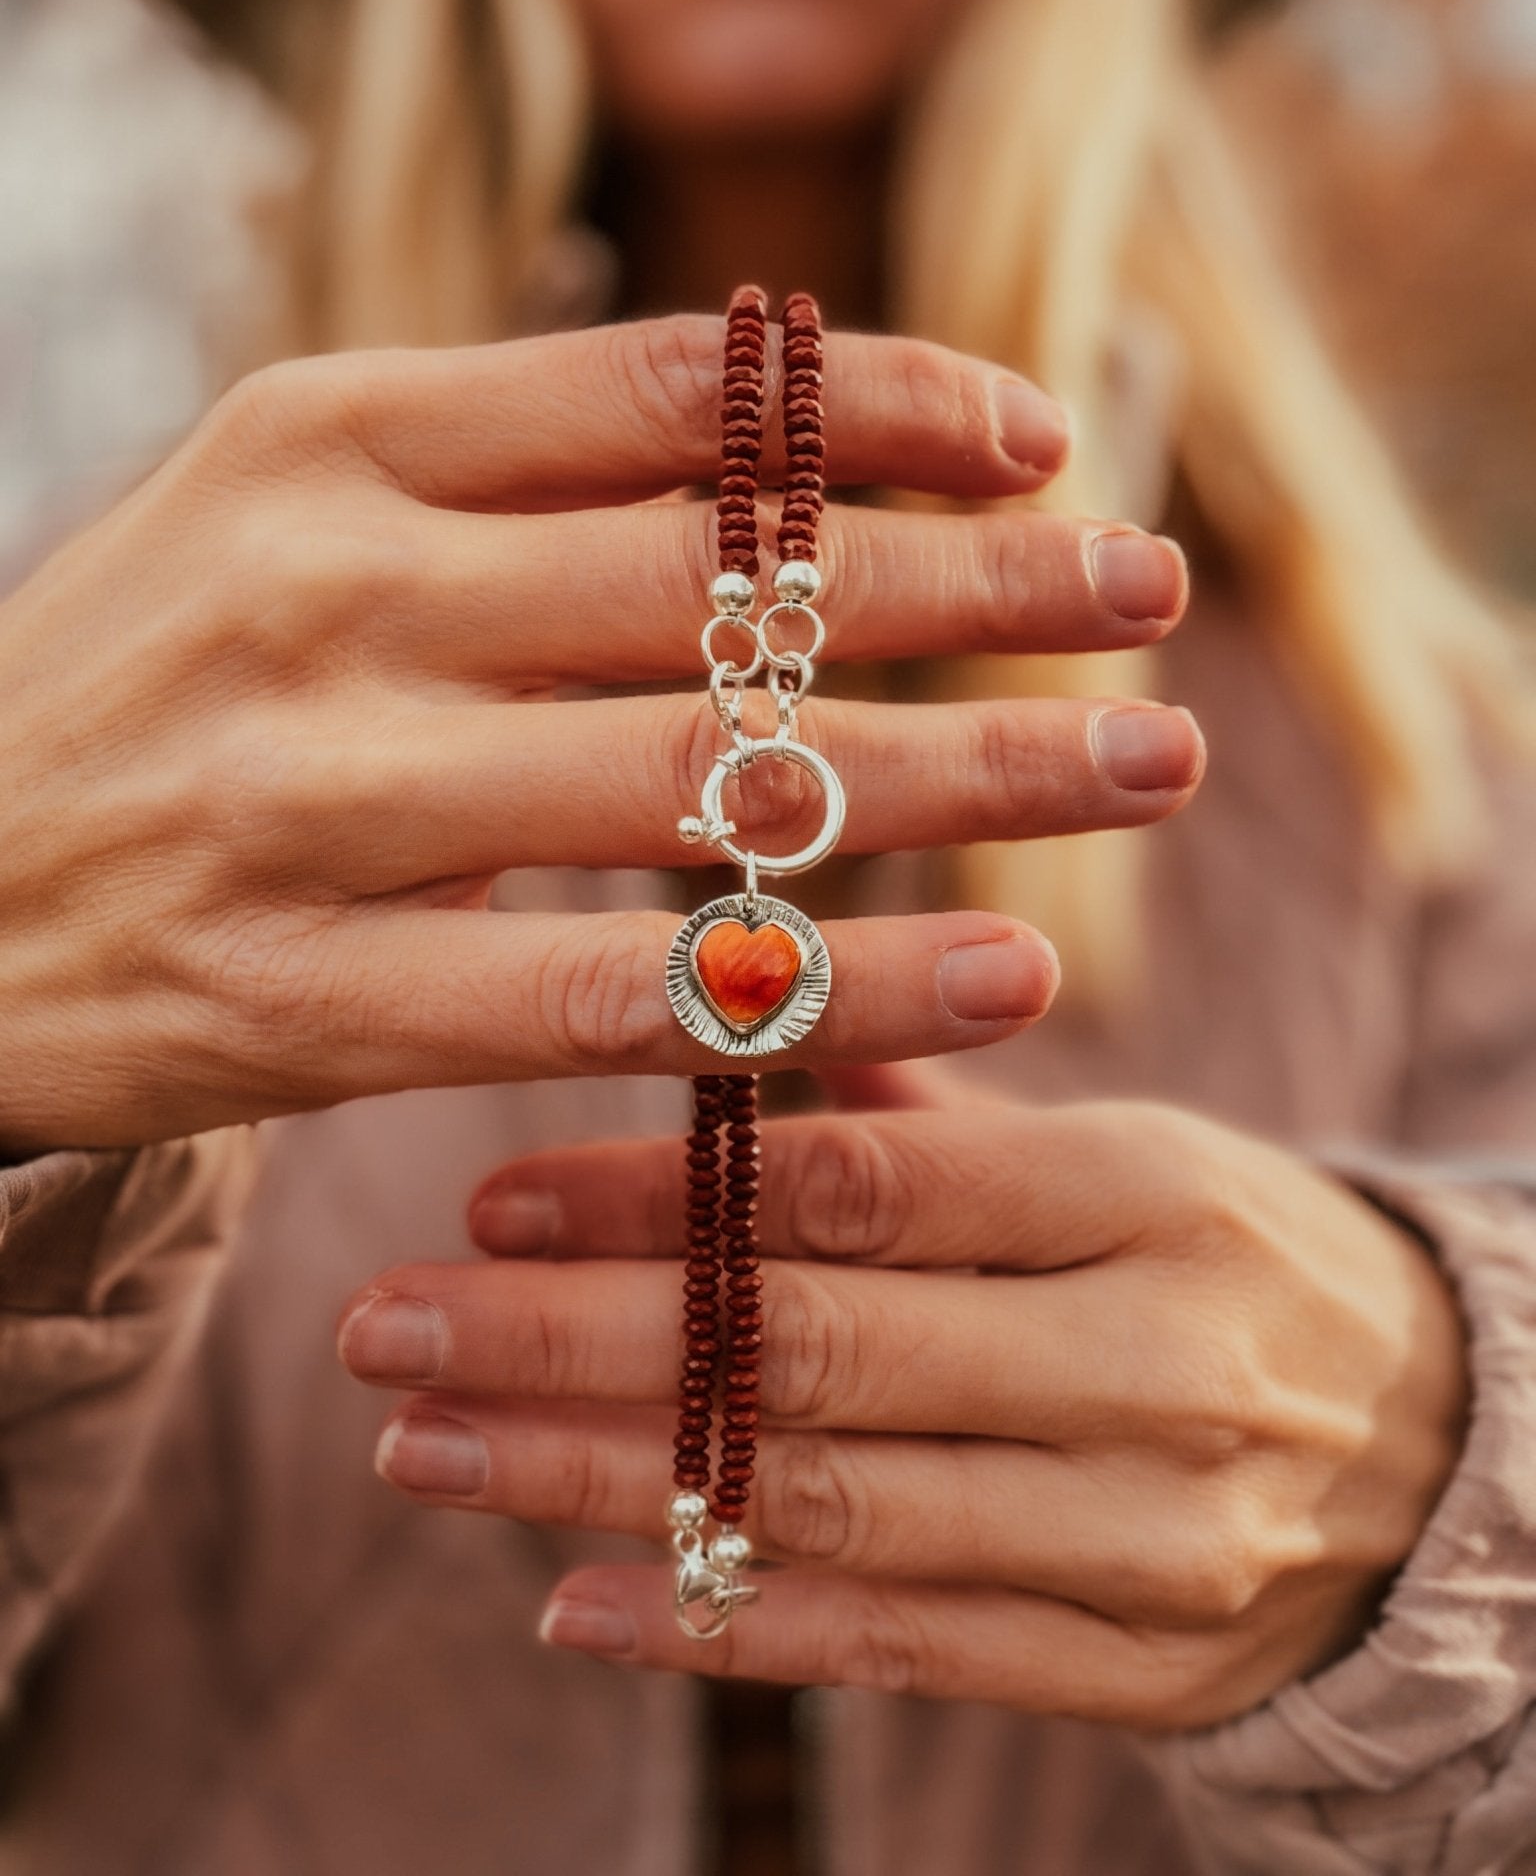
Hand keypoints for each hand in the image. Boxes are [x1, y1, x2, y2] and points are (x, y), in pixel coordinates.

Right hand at [0, 316, 1201, 1149]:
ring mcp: (319, 802)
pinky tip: (995, 979)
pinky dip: (826, 988)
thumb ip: (505, 475)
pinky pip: (617, 991)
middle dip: (974, 584)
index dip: (879, 403)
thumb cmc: (154, 683)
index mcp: (328, 439)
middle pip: (725, 583)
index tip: (1042, 432)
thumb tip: (787, 453)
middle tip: (1158, 593)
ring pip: (704, 786)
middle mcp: (330, 596)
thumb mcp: (289, 511)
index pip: (664, 393)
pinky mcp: (310, 996)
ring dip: (957, 777)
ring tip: (1143, 771)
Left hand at [341, 1078, 1466, 1729]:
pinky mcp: (1130, 1667)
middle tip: (387, 1330)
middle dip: (576, 1343)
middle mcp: (1150, 1368)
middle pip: (815, 1352)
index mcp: (1148, 1195)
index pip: (862, 1190)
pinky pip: (894, 1650)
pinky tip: (568, 1602)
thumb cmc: (1232, 1263)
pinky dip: (720, 1625)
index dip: (664, 1195)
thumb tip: (733, 1028)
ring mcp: (1143, 1536)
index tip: (492, 1195)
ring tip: (425, 1450)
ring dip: (596, 1486)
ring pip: (827, 1509)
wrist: (1445, 1458)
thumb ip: (937, 1113)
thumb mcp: (1130, 1150)